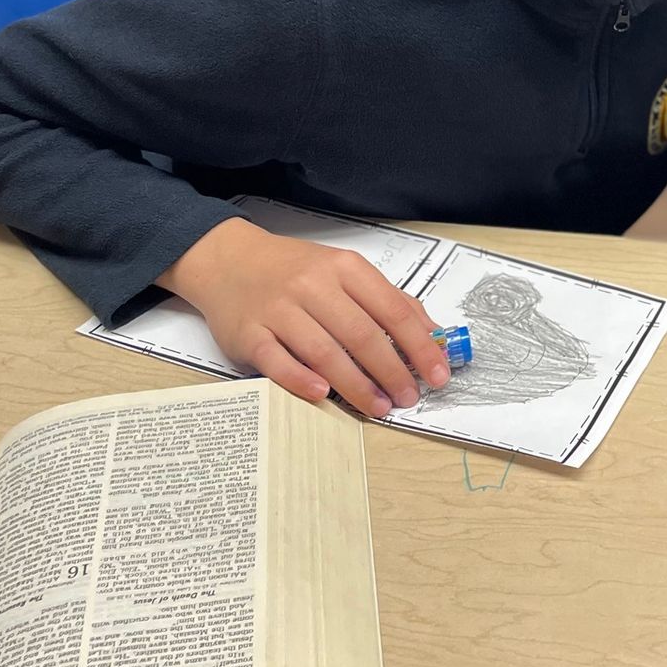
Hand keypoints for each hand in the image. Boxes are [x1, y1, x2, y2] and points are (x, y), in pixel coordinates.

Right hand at [157, 217, 449, 416]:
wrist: (229, 260)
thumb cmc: (295, 270)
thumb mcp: (346, 271)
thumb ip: (388, 301)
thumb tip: (432, 336)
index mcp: (345, 268)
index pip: (393, 310)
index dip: (420, 346)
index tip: (438, 374)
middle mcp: (313, 286)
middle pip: (362, 335)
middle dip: (392, 371)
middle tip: (409, 398)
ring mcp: (279, 309)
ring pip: (324, 352)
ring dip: (356, 384)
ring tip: (378, 406)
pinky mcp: (249, 333)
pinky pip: (277, 361)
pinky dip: (300, 379)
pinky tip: (322, 394)